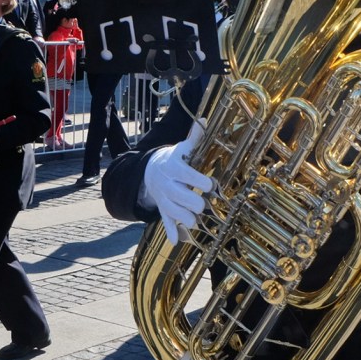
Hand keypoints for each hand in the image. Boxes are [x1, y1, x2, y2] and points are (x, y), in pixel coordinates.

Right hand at [143, 119, 212, 244]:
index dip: (202, 183)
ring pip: (176, 213)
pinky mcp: (162, 209)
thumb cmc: (173, 158)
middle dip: (197, 203)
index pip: (188, 176)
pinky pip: (165, 222)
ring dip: (189, 218)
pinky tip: (179, 240)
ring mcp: (163, 198)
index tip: (212, 185)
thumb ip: (194, 137)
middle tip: (204, 203)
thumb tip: (203, 119)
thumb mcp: (182, 148)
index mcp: (173, 167)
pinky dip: (172, 232)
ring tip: (197, 218)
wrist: (149, 171)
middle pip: (184, 198)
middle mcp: (167, 184)